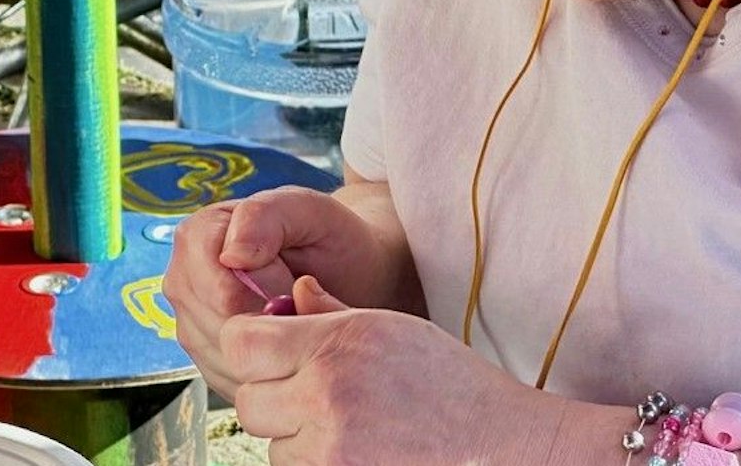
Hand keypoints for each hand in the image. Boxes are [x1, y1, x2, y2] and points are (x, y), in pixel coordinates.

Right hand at [164, 187, 390, 396]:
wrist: (343, 268)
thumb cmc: (326, 236)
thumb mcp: (307, 209)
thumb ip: (265, 216)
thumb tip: (231, 255)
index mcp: (198, 234)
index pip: (222, 293)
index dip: (269, 298)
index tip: (299, 285)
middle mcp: (182, 278)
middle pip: (220, 330)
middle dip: (271, 328)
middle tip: (303, 306)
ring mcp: (189, 321)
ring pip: (225, 359)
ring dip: (271, 351)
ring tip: (298, 321)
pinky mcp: (205, 356)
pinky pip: (231, 378)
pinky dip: (267, 370)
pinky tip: (289, 345)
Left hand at [223, 277, 578, 464]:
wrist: (500, 446)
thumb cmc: (449, 383)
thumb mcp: (390, 328)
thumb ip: (330, 312)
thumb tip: (294, 293)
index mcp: (335, 345)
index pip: (240, 343)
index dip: (251, 345)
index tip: (270, 350)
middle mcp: (325, 396)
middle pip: (247, 400)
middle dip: (271, 396)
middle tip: (311, 392)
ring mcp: (331, 449)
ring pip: (270, 444)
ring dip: (294, 437)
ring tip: (346, 424)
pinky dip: (313, 462)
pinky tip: (354, 448)